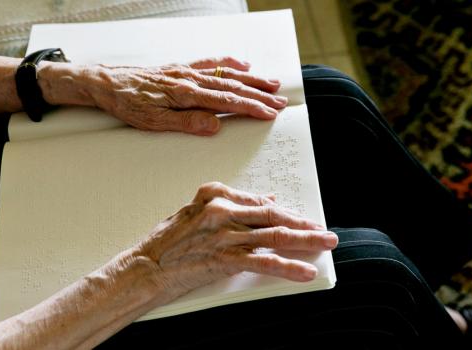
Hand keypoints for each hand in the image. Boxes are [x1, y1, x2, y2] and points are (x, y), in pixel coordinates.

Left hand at [89, 57, 286, 134]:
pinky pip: (211, 63)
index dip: (251, 108)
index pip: (226, 102)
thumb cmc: (127, 103)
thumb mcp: (152, 122)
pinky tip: (243, 64)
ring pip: (226, 74)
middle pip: (233, 87)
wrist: (105, 83)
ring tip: (272, 83)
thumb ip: (186, 122)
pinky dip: (229, 63)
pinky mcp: (181, 68)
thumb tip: (214, 126)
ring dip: (252, 80)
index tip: (270, 113)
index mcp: (185, 94)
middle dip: (260, 95)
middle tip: (280, 101)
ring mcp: (187, 71)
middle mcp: (190, 79)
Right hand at [135, 182, 337, 303]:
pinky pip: (265, 262)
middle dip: (303, 223)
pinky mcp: (226, 258)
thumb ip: (230, 206)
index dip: (285, 212)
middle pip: (274, 215)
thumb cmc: (167, 242)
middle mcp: (224, 211)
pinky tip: (305, 271)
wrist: (145, 267)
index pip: (260, 202)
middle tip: (323, 229)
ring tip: (326, 243)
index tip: (300, 218)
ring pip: (276, 235)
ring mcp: (226, 234)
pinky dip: (289, 267)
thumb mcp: (196, 212)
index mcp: (215, 195)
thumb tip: (265, 200)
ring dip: (306, 240)